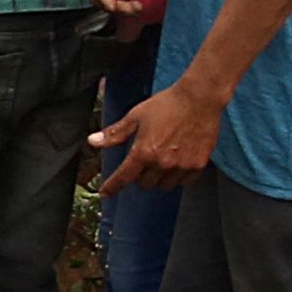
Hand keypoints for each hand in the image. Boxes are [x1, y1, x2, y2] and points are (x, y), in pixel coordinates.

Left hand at [88, 73, 219, 192]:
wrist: (199, 98)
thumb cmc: (167, 104)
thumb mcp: (136, 116)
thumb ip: (115, 133)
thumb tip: (92, 141)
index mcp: (144, 151)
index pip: (124, 177)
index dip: (112, 187)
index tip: (107, 192)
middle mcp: (162, 163)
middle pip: (144, 184)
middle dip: (141, 175)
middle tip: (146, 159)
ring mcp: (181, 166)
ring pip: (164, 185)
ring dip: (159, 177)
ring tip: (163, 159)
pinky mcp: (198, 165)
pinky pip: (184, 182)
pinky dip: (179, 176)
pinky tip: (179, 161)